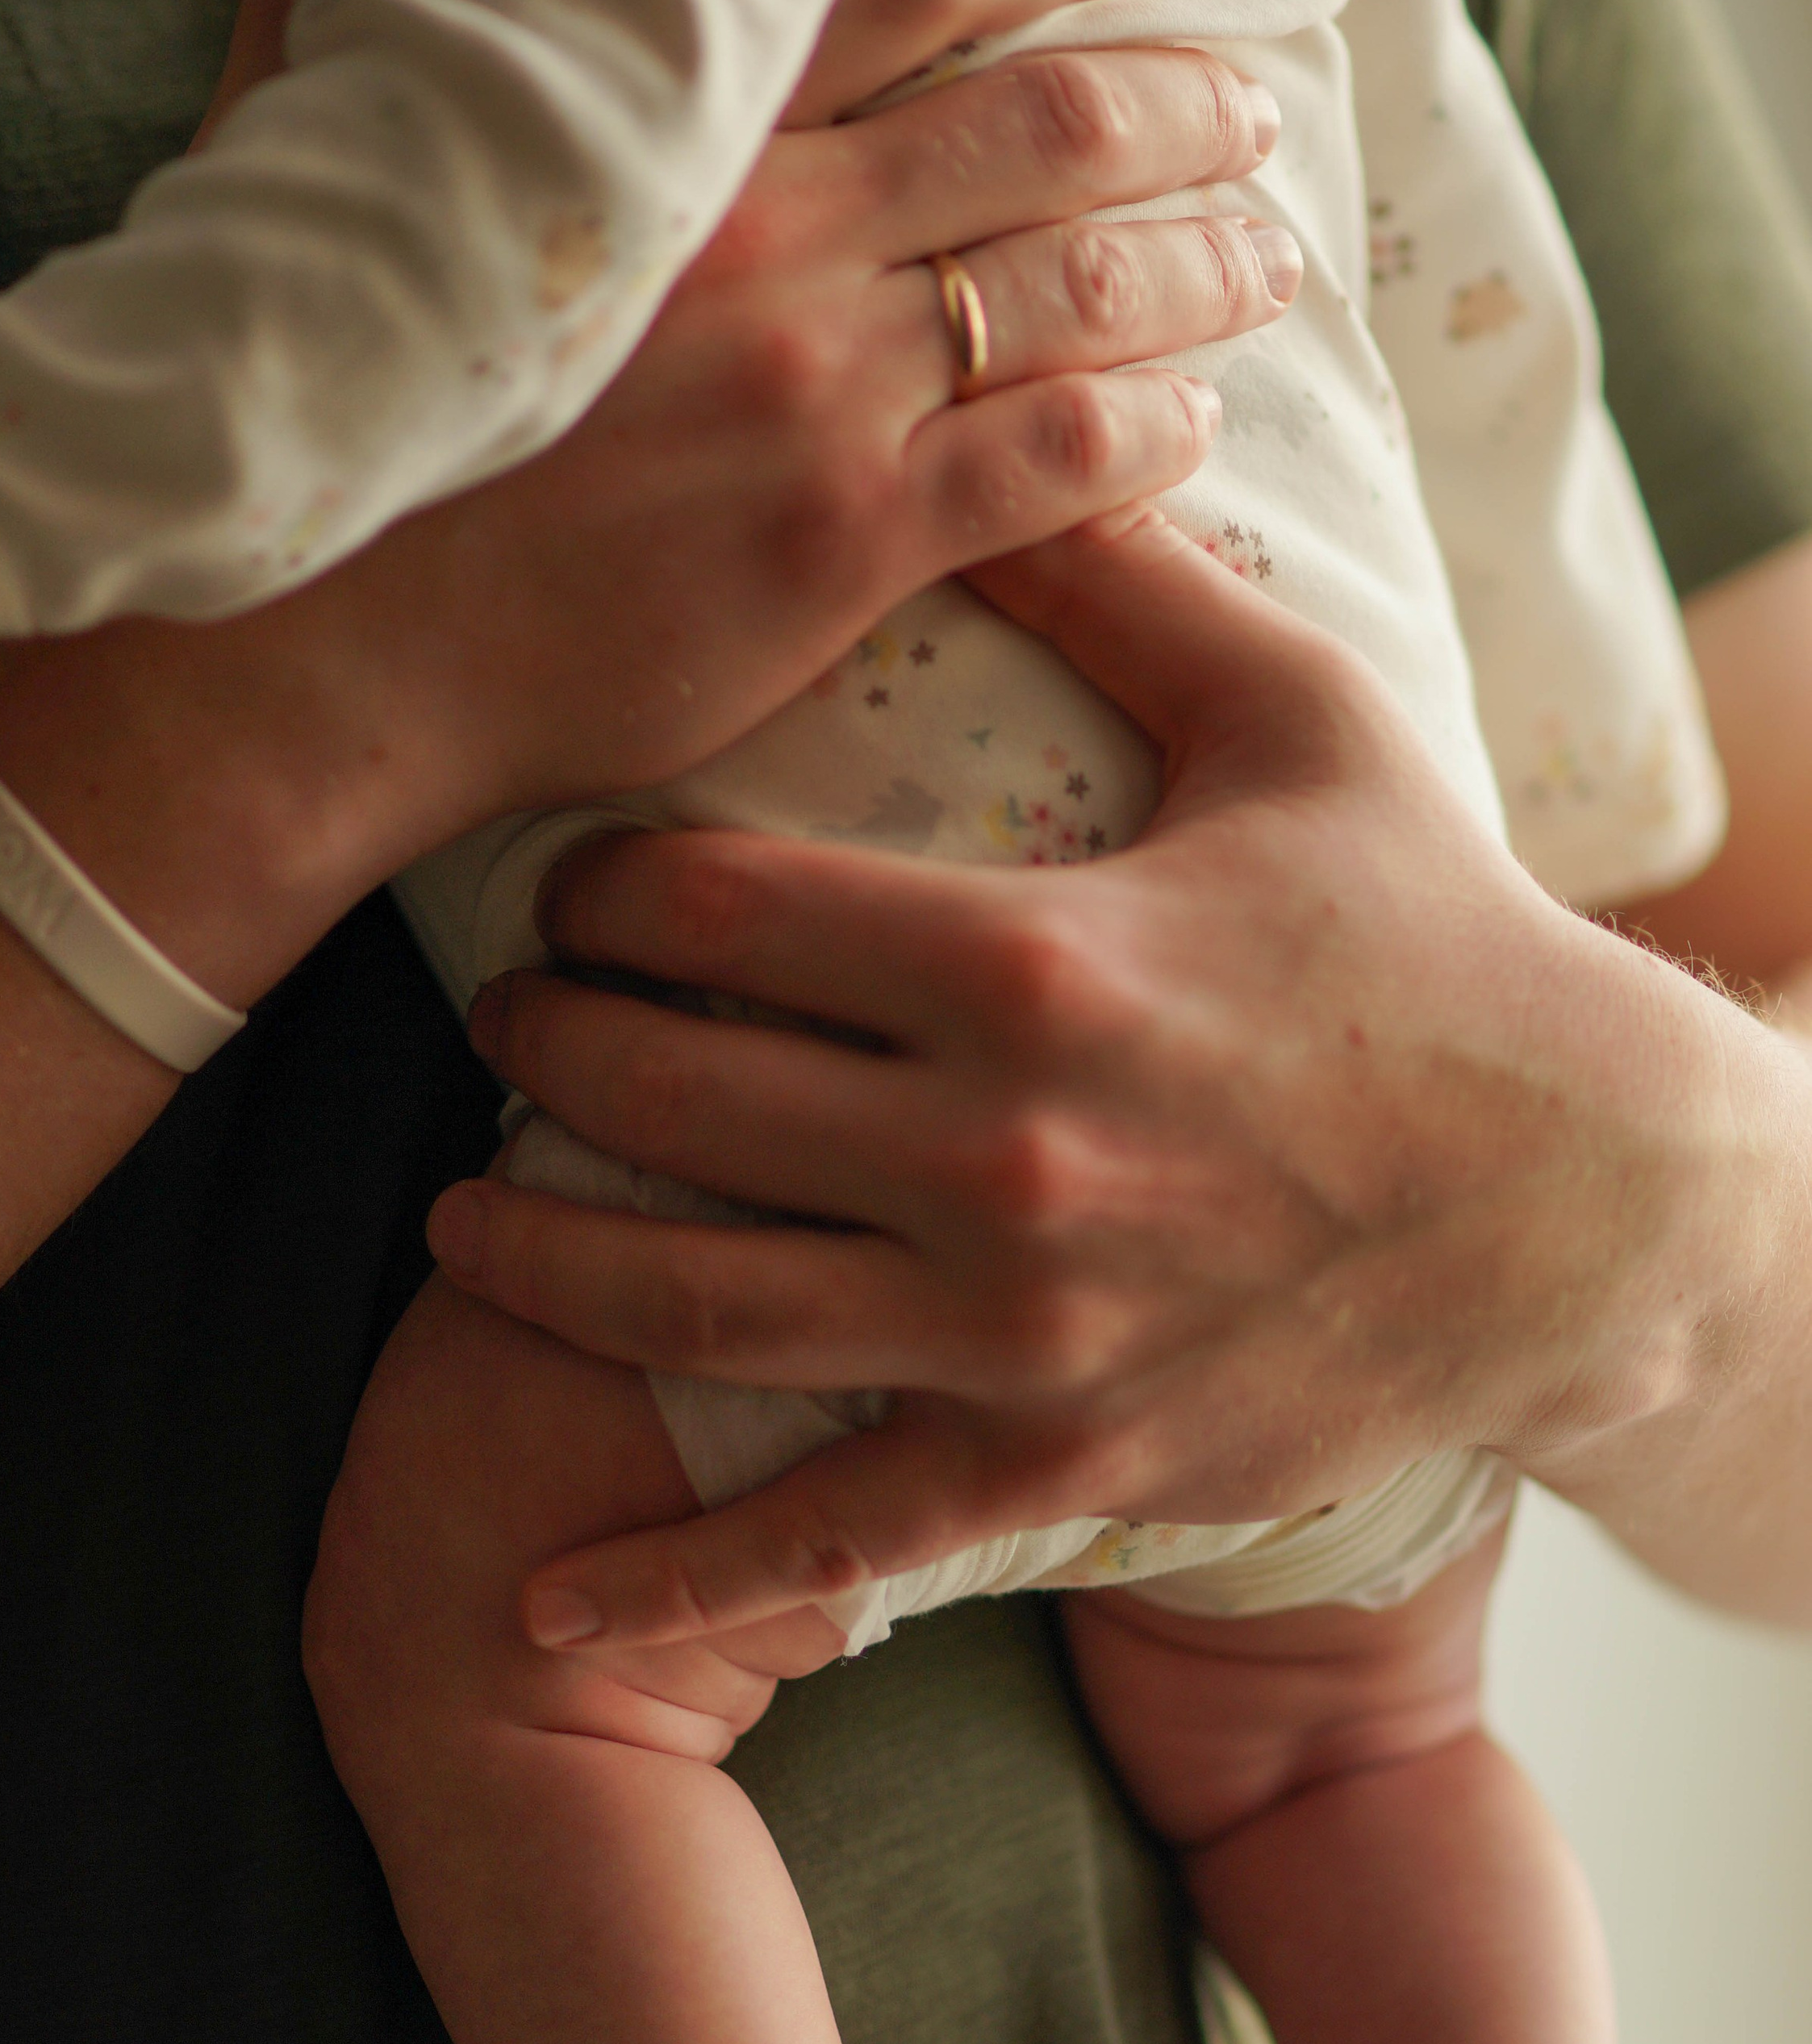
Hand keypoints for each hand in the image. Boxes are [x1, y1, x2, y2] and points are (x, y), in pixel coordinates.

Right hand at [0, 21, 1290, 973]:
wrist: (318, 647)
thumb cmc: (324, 406)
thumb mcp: (336, 153)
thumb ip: (406, 32)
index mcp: (681, 127)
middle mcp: (774, 231)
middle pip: (1044, 134)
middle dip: (1178, 111)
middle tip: (1248, 118)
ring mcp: (823, 388)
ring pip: (1079, 291)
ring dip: (1199, 265)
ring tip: (1264, 260)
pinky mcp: (848, 538)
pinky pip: (1057, 462)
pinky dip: (1150, 430)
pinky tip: (1194, 421)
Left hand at [430, 512, 1793, 1646]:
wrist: (1587, 1202)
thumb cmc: (1438, 948)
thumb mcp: (1306, 724)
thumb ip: (1125, 588)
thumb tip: (1005, 434)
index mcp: (1031, 959)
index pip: (714, 905)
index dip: (601, 884)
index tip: (575, 880)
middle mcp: (998, 1156)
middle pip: (667, 1095)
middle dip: (548, 1045)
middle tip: (504, 1016)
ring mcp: (1019, 1329)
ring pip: (694, 1309)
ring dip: (539, 1265)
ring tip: (457, 1219)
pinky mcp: (1054, 1458)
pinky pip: (825, 1540)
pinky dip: (668, 1586)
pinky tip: (535, 1609)